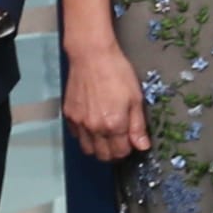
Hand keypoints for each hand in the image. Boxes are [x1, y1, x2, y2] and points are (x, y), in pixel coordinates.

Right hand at [61, 38, 149, 162]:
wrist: (92, 56)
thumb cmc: (117, 73)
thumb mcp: (136, 98)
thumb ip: (138, 126)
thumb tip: (143, 146)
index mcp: (114, 125)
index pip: (120, 153)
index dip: (128, 150)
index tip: (132, 142)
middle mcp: (94, 128)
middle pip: (103, 155)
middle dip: (114, 152)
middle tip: (121, 141)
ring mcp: (79, 123)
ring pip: (88, 149)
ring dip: (98, 147)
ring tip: (107, 135)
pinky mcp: (69, 115)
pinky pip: (76, 136)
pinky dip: (85, 136)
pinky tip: (93, 124)